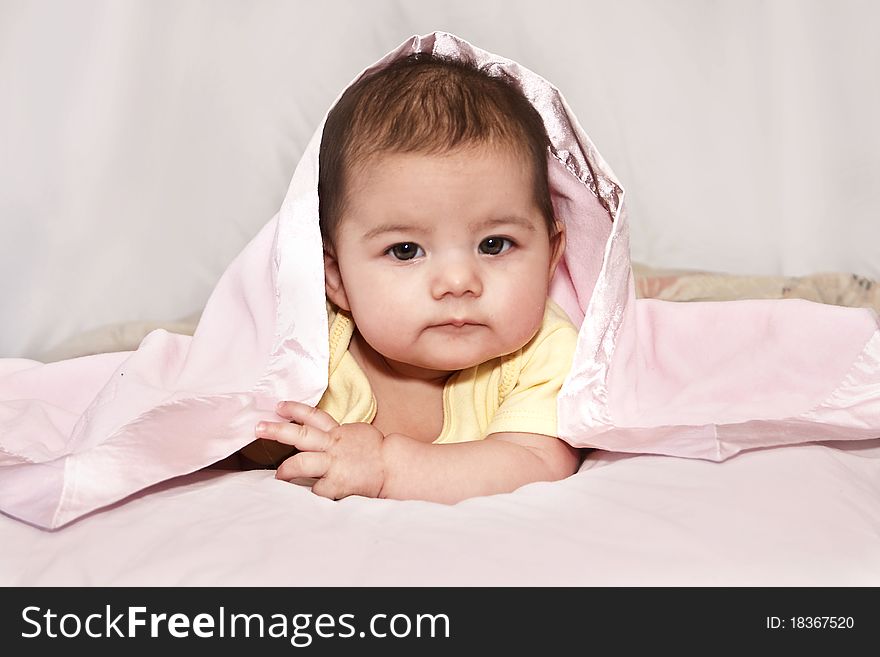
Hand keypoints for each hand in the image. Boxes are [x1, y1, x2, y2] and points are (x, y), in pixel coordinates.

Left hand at [254, 401, 385, 499]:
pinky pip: (316, 489)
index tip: (278, 406)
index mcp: (337, 432)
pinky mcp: (337, 483)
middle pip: (300, 434)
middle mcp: (332, 445)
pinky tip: (308, 495)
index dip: (294, 409)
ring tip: (278, 474)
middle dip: (277, 430)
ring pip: (302, 462)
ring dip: (286, 469)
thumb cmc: (374, 452)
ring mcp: (333, 464)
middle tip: (258, 428)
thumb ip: (335, 434)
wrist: (393, 467)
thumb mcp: (355, 434)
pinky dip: (312, 492)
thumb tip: (318, 436)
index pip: (313, 416)